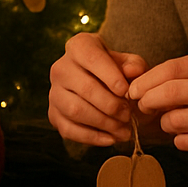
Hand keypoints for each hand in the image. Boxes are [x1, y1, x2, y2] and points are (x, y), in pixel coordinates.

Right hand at [48, 32, 148, 146]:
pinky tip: (110, 139)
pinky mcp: (53, 114)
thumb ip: (134, 66)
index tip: (126, 91)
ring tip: (123, 130)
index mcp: (78, 47)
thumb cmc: (114, 70)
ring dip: (103, 123)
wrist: (97, 81)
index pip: (92, 58)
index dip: (110, 76)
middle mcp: (61, 68)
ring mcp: (54, 92)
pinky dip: (91, 137)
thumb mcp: (127, 62)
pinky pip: (69, 129)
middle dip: (111, 105)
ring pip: (75, 110)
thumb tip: (133, 72)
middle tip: (128, 115)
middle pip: (85, 88)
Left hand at [125, 48, 187, 171]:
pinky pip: (185, 141)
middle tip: (142, 107)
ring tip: (174, 123)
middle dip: (147, 101)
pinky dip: (181, 140)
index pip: (172, 68)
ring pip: (174, 120)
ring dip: (166, 124)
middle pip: (169, 93)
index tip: (134, 89)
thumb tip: (144, 84)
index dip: (146, 80)